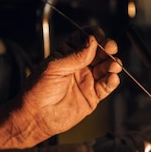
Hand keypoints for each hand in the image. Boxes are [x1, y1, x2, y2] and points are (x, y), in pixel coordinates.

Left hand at [14, 28, 121, 144]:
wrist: (37, 116)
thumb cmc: (38, 90)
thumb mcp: (54, 67)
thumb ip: (75, 56)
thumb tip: (92, 41)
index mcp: (68, 54)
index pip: (85, 39)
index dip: (94, 36)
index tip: (99, 36)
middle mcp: (80, 65)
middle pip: (100, 52)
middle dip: (107, 48)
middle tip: (110, 48)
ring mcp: (88, 80)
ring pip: (106, 68)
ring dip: (112, 64)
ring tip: (113, 65)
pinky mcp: (93, 95)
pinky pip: (107, 86)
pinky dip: (112, 81)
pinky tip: (112, 78)